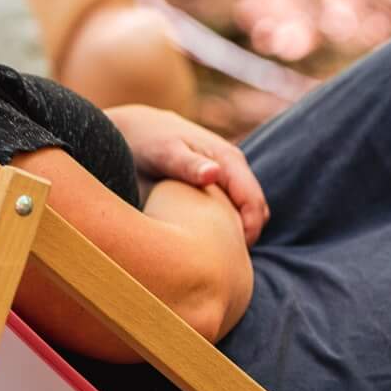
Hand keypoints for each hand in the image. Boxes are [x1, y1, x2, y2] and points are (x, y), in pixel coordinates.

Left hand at [106, 105, 268, 244]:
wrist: (135, 130)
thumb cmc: (149, 141)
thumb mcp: (165, 153)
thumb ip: (188, 165)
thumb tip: (213, 174)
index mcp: (230, 161)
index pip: (254, 205)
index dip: (247, 233)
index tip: (225, 255)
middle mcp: (234, 169)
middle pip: (256, 213)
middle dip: (244, 237)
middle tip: (217, 260)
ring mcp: (227, 177)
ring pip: (244, 214)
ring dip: (234, 234)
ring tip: (208, 252)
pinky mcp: (216, 186)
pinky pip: (230, 212)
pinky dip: (223, 228)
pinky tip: (201, 241)